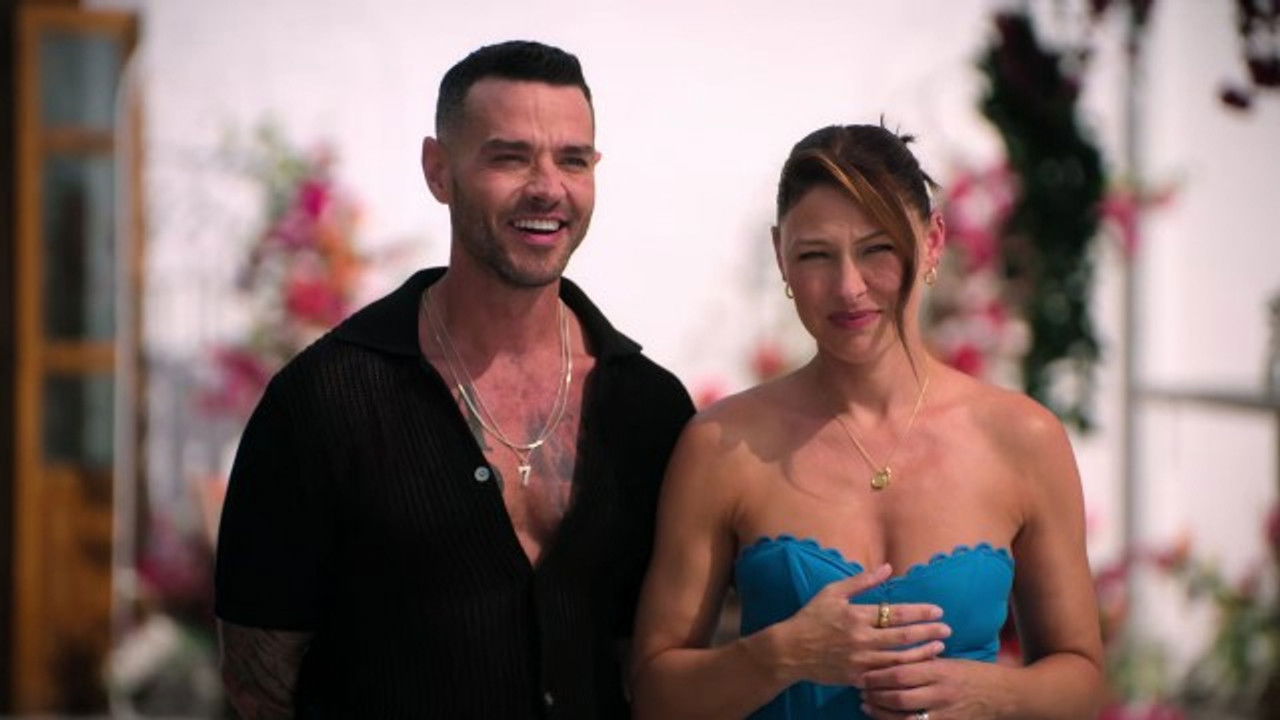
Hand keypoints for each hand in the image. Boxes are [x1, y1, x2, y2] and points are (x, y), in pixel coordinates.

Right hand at [771, 564, 951, 686]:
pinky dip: (903, 671)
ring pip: (899, 659)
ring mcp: (860, 660)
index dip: (920, 612)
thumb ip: (862, 581)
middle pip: (902, 636)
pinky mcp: (857, 677)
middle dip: (928, 632)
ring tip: (939, 648)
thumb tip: (887, 568)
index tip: (937, 610)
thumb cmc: (812, 617)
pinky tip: (917, 668)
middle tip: (947, 629)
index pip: (896, 612)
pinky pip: (886, 676)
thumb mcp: (833, 592)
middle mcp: (861, 638)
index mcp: (856, 615)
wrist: (790, 650)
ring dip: (922, 653)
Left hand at [860, 657, 1006, 719]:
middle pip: (899, 697)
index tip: (864, 675)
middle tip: (861, 691)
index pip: (900, 673)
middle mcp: (941, 693)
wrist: (1007, 695)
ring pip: (905, 719)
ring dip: (882, 714)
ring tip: (868, 706)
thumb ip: (922, 661)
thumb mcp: (949, 661)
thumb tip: (890, 658)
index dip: (878, 676)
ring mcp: (945, 714)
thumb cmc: (974, 674)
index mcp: (939, 671)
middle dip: (876, 696)